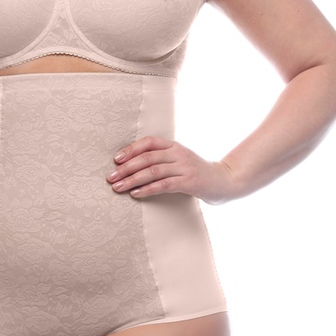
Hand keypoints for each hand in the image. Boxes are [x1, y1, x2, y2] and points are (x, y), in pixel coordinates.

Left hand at [106, 136, 237, 204]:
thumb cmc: (196, 172)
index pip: (148, 142)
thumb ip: (161, 159)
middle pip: (147, 158)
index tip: (116, 159)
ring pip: (153, 171)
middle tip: (111, 177)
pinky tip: (136, 194)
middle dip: (126, 168)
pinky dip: (147, 189)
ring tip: (119, 187)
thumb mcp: (179, 160)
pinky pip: (164, 184)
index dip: (131, 149)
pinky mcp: (189, 182)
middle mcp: (178, 153)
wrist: (224, 181)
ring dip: (132, 180)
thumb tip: (131, 166)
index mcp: (174, 145)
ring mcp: (184, 167)